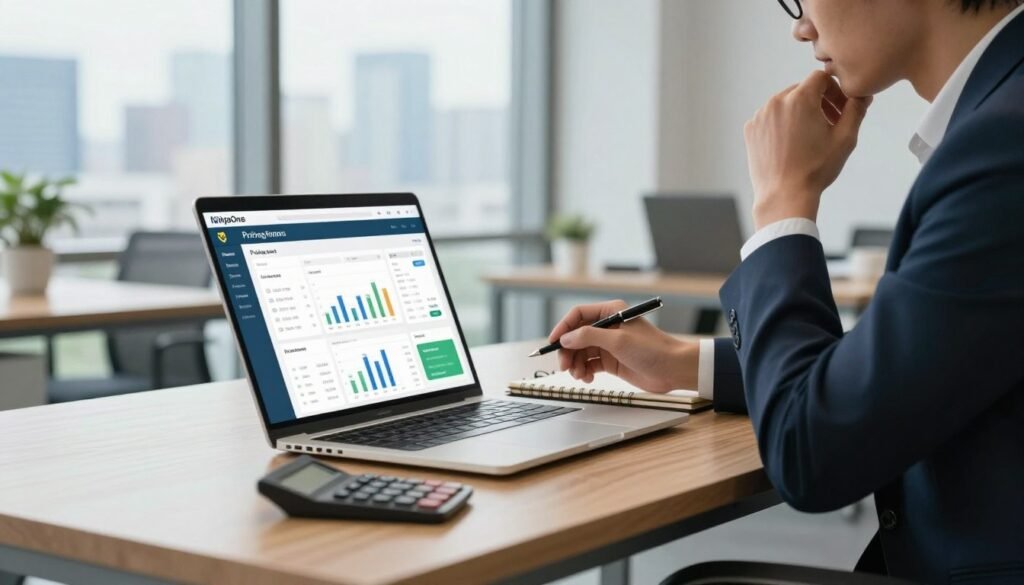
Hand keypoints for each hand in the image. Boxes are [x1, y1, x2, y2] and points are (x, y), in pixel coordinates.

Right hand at [547, 299, 698, 392]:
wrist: (673, 369)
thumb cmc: (653, 349)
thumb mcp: (618, 341)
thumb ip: (589, 337)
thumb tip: (566, 338)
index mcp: (610, 312)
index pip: (578, 315)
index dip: (563, 328)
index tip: (553, 342)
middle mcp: (608, 326)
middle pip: (576, 336)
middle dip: (568, 351)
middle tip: (564, 366)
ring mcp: (609, 344)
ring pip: (581, 352)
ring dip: (576, 364)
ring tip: (579, 376)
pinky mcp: (612, 360)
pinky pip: (590, 364)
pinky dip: (585, 371)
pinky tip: (587, 378)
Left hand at [744, 70, 871, 229]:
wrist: (784, 196)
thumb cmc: (816, 169)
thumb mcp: (845, 138)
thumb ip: (856, 110)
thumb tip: (862, 94)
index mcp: (800, 98)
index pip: (821, 77)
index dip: (835, 91)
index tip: (840, 109)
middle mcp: (776, 101)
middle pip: (802, 90)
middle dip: (818, 102)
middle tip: (829, 124)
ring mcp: (760, 115)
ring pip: (785, 103)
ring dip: (799, 113)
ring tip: (810, 136)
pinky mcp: (750, 129)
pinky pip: (770, 118)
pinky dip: (781, 124)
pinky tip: (791, 144)